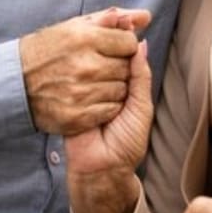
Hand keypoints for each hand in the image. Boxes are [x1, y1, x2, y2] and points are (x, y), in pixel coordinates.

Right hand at [20, 7, 151, 133]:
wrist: (15, 83)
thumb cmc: (49, 50)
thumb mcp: (76, 27)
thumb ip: (112, 19)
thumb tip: (145, 16)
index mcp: (84, 38)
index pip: (129, 42)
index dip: (123, 46)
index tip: (110, 48)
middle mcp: (84, 65)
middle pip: (127, 67)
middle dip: (118, 66)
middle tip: (98, 66)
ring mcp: (80, 92)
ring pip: (121, 90)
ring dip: (112, 87)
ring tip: (92, 82)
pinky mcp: (76, 116)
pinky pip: (109, 110)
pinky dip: (105, 106)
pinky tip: (90, 98)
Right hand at [64, 41, 152, 175]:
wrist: (104, 168)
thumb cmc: (127, 140)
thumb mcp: (141, 106)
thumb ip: (140, 76)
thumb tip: (141, 44)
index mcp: (119, 81)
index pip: (121, 53)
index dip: (124, 49)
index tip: (126, 46)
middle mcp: (100, 83)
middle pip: (107, 59)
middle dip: (116, 72)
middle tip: (122, 97)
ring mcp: (83, 90)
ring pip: (96, 72)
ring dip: (106, 91)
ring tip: (112, 117)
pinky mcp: (70, 100)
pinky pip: (82, 88)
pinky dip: (93, 101)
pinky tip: (98, 119)